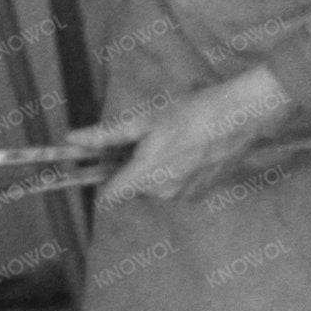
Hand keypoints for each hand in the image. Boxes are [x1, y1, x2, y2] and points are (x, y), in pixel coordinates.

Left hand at [100, 67, 299, 204]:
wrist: (240, 117)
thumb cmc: (190, 112)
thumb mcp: (144, 119)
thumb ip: (105, 135)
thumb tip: (71, 140)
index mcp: (145, 175)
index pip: (108, 198)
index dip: (100, 182)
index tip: (98, 166)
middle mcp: (163, 193)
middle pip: (132, 186)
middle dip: (131, 166)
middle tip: (145, 137)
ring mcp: (184, 195)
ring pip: (154, 186)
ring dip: (154, 168)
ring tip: (170, 140)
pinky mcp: (199, 193)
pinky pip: (174, 186)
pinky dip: (174, 171)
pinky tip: (187, 149)